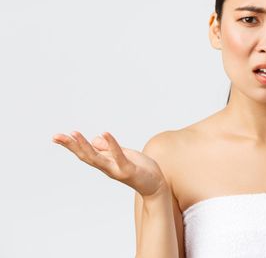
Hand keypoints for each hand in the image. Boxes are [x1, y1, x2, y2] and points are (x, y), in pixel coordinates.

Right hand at [52, 131, 167, 197]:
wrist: (156, 185)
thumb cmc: (141, 169)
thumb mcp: (124, 154)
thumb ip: (109, 149)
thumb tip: (94, 139)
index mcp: (106, 162)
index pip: (85, 153)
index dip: (71, 145)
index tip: (56, 137)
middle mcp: (107, 167)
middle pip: (86, 156)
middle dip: (71, 145)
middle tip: (56, 136)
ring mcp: (117, 170)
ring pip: (97, 158)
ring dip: (85, 146)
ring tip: (74, 134)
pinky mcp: (129, 170)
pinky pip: (119, 156)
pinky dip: (112, 145)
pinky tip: (105, 133)